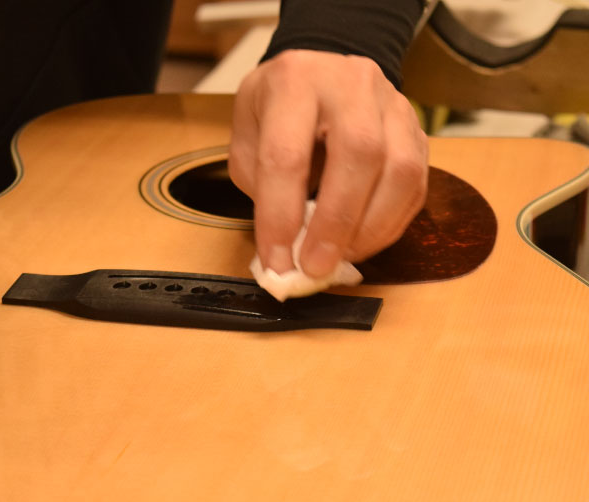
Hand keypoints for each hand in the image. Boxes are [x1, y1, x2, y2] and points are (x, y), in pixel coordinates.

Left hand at [229, 50, 428, 276]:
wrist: (318, 73)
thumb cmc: (276, 111)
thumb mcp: (247, 138)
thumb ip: (262, 188)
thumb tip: (287, 249)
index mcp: (294, 81)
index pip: (287, 155)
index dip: (281, 216)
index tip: (277, 261)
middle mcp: (350, 83)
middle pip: (359, 153)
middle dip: (335, 224)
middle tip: (316, 266)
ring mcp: (392, 103)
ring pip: (400, 170)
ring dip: (370, 228)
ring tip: (342, 258)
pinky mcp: (416, 130)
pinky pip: (416, 184)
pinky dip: (390, 224)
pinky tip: (363, 243)